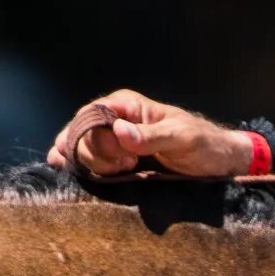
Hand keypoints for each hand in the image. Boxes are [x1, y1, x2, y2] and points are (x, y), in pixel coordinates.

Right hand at [45, 90, 254, 179]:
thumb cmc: (201, 144)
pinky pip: (88, 156)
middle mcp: (115, 117)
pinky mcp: (116, 155)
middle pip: (83, 133)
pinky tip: (60, 166)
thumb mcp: (181, 139)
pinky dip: (74, 161)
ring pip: (83, 147)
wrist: (215, 160)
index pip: (92, 116)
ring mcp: (113, 137)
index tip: (122, 159)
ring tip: (124, 170)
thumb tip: (119, 132)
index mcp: (127, 105)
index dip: (97, 140)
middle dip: (96, 155)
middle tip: (126, 167)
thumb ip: (151, 136)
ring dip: (93, 164)